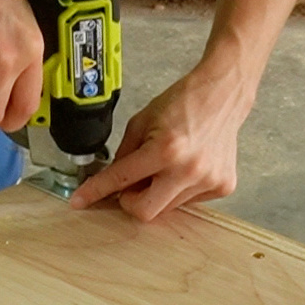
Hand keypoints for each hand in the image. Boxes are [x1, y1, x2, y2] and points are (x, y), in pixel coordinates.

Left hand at [69, 65, 250, 221]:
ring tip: (167, 165)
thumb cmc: (184, 102)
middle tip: (133, 183)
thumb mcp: (142, 122)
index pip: (121, 180)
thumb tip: (110, 181)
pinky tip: (187, 166)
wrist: (224, 93)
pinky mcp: (222, 186)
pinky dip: (178, 190)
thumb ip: (123, 155)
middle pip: (144, 212)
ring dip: (157, 192)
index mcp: (166, 149)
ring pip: (166, 208)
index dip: (96, 192)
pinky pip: (187, 202)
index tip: (80, 201)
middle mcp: (189, 169)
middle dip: (131, 200)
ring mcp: (208, 180)